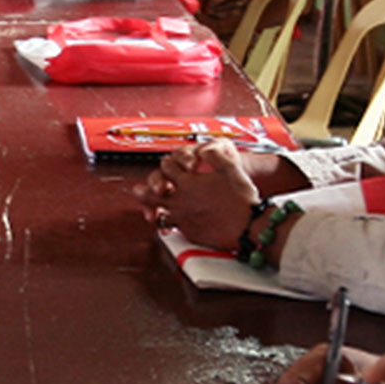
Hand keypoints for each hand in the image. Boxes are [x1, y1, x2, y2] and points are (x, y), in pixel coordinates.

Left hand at [131, 140, 258, 248]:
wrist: (248, 227)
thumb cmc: (240, 199)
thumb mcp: (229, 168)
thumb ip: (214, 155)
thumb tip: (202, 150)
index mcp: (189, 182)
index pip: (168, 168)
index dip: (167, 163)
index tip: (168, 164)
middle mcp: (181, 199)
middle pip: (154, 192)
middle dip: (144, 190)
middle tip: (136, 190)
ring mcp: (183, 217)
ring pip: (160, 211)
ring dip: (153, 208)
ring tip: (148, 211)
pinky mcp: (189, 233)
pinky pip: (172, 226)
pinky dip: (168, 222)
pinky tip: (170, 223)